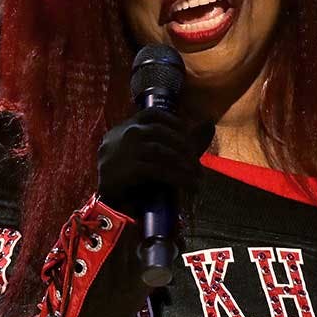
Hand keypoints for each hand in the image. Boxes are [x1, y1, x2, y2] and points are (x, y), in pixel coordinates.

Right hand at [96, 107, 213, 215]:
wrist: (106, 202)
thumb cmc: (130, 177)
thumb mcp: (149, 153)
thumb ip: (177, 139)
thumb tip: (210, 123)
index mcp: (126, 126)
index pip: (153, 114)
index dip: (175, 121)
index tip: (189, 133)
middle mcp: (125, 134)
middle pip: (162, 133)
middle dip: (185, 148)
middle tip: (198, 164)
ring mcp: (125, 150)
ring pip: (162, 151)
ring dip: (184, 165)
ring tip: (196, 177)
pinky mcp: (128, 169)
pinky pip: (158, 170)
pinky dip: (177, 178)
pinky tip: (188, 185)